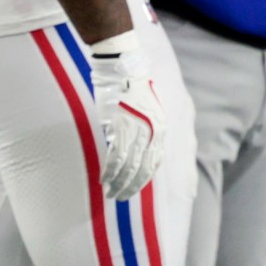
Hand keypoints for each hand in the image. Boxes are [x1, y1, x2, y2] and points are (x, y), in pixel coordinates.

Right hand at [87, 31, 164, 201]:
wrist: (124, 68)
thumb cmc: (133, 88)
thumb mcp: (149, 110)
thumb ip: (147, 130)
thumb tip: (139, 149)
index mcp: (162, 128)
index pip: (155, 161)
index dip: (144, 179)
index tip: (134, 189)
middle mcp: (152, 132)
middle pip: (142, 169)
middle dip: (131, 186)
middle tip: (120, 197)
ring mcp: (136, 130)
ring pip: (128, 167)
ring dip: (118, 183)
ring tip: (110, 192)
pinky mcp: (119, 127)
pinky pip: (115, 157)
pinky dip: (109, 171)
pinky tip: (104, 180)